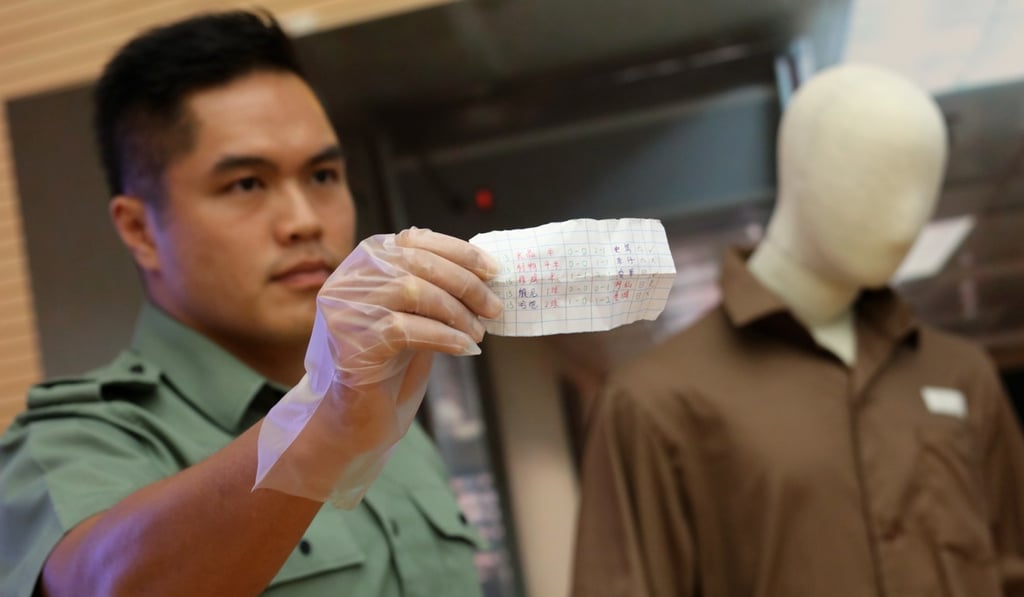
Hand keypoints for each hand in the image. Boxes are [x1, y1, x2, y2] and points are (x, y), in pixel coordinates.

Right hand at [307, 227, 502, 394]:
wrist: (361, 414)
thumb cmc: (394, 359)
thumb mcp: (417, 312)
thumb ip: (435, 284)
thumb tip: (485, 269)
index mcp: (366, 260)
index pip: (415, 240)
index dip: (459, 252)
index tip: (493, 270)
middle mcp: (349, 278)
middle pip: (416, 263)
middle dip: (464, 283)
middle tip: (495, 308)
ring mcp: (345, 309)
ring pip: (411, 290)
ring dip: (456, 312)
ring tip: (479, 333)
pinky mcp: (350, 341)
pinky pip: (405, 328)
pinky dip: (442, 336)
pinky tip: (463, 348)